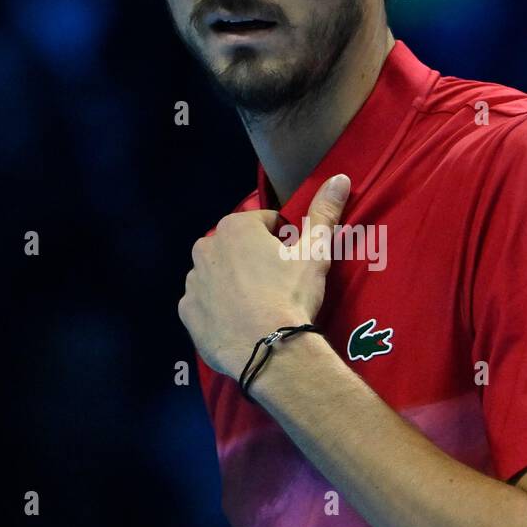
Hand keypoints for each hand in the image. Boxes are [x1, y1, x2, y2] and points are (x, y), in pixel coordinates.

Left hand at [178, 173, 350, 378]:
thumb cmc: (290, 294)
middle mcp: (206, 248)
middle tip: (277, 285)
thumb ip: (323, 212)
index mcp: (235, 227)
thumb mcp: (315, 251)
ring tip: (258, 306)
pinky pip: (204, 303)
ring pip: (218, 274)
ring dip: (234, 283)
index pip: (266, 224)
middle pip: (237, 248)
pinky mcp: (187, 312)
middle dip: (254, 260)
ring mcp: (193, 281)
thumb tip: (339, 177)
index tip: (292, 264)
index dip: (284, 242)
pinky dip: (217, 309)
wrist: (269, 349)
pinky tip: (238, 322)